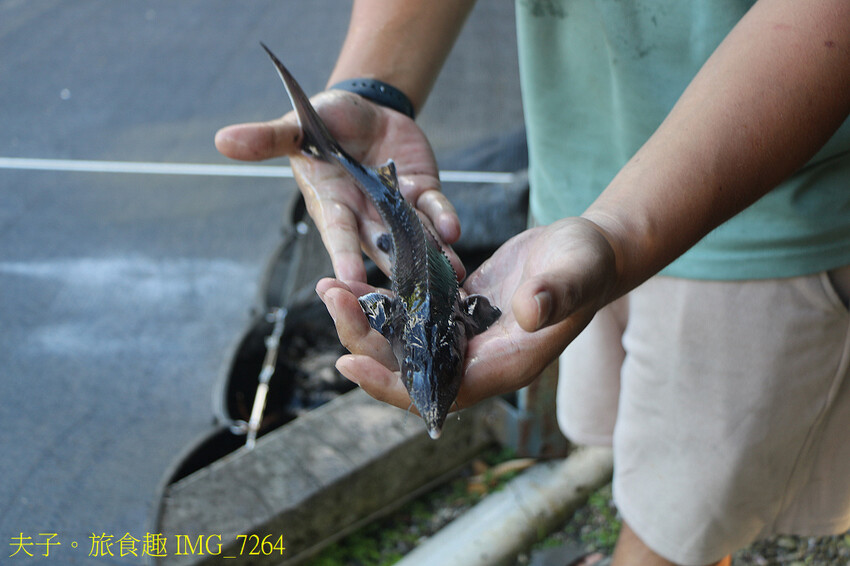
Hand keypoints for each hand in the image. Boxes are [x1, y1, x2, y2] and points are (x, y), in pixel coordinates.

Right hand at [215, 90, 462, 282]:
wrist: (365, 108)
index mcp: (332, 206)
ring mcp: (396, 209)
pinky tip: (454, 233)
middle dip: (395, 272)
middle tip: (408, 301)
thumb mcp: (297, 126)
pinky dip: (444, 220)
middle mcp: (365, 216)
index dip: (345, 257)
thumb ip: (268, 137)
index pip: (339, 236)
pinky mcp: (422, 194)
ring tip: (448, 280)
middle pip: (381, 249)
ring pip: (414, 239)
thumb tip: (220, 140)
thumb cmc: (324, 120)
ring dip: (431, 258)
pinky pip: (435, 210)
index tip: (350, 281)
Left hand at [317, 217, 618, 409]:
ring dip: (368, 319)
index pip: (439, 391)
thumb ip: (554, 295)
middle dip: (365, 339)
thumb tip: (528, 311)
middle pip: (411, 367)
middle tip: (332, 297)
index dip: (393, 384)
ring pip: (406, 341)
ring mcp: (467, 336)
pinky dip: (387, 300)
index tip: (350, 362)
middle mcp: (480, 358)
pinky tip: (359, 279)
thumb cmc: (588, 264)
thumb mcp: (575, 272)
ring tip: (330, 287)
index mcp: (505, 363)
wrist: (587, 250)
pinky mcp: (459, 312)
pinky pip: (414, 315)